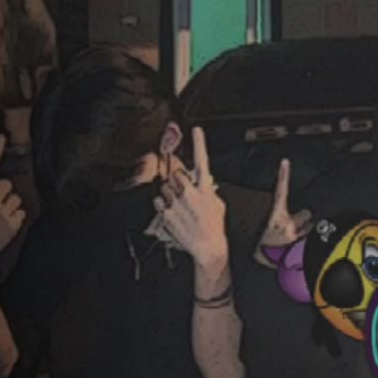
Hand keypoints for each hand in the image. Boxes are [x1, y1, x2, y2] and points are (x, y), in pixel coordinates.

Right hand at [0, 134, 25, 268]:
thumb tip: (1, 186)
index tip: (1, 136)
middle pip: (8, 184)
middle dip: (4, 193)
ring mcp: (2, 212)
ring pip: (16, 199)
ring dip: (11, 206)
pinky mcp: (11, 224)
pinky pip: (21, 213)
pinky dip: (15, 219)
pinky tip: (4, 227)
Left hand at [153, 127, 228, 265]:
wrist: (208, 247)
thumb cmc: (215, 227)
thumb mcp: (218, 205)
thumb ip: (209, 190)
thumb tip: (205, 182)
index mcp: (205, 189)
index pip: (202, 161)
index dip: (199, 143)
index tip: (196, 130)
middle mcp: (190, 193)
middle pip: (176, 175)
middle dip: (177, 182)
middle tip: (183, 195)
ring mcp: (177, 203)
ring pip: (165, 187)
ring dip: (170, 194)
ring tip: (180, 207)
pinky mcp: (167, 213)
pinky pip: (159, 201)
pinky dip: (163, 205)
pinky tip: (173, 214)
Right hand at [254, 157, 313, 264]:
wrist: (261, 261)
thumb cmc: (262, 244)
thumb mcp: (264, 226)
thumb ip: (278, 218)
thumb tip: (282, 213)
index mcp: (276, 215)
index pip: (280, 191)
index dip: (283, 175)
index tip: (285, 162)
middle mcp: (286, 222)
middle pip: (306, 213)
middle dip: (303, 220)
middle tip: (293, 228)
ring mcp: (294, 235)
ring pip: (309, 228)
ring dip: (304, 232)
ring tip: (292, 240)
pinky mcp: (300, 246)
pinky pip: (309, 241)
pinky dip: (306, 244)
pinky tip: (296, 249)